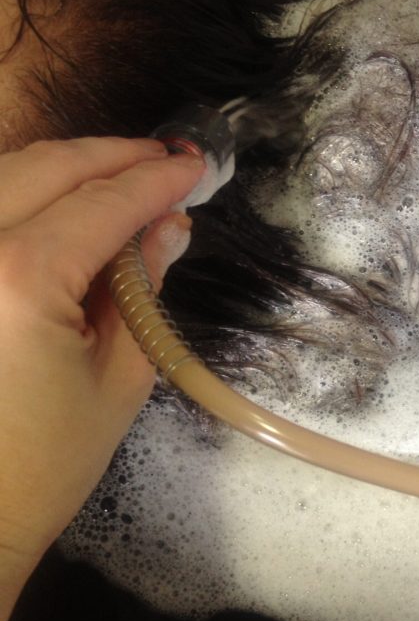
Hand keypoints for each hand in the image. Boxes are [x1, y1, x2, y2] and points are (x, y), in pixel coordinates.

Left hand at [0, 137, 204, 620]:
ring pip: (0, 174)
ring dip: (63, 166)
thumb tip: (167, 226)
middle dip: (111, 156)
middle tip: (163, 159)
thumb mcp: (120, 377)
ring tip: (116, 175)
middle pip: (44, 168)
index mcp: (19, 279)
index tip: (196, 166)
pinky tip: (55, 204)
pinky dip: (20, 192)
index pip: (102, 203)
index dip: (156, 180)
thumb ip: (143, 288)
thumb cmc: (45, 464)